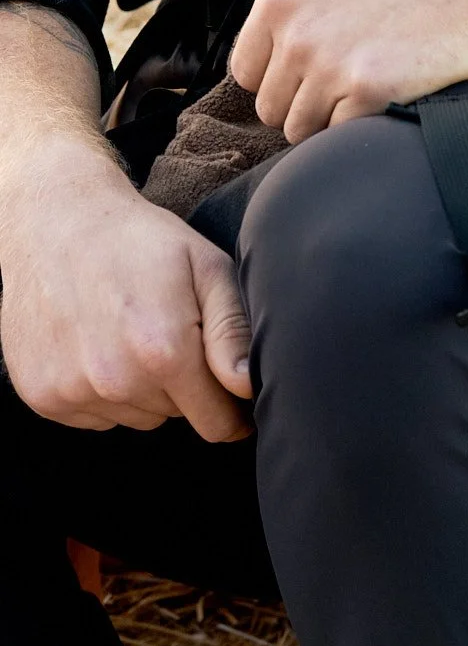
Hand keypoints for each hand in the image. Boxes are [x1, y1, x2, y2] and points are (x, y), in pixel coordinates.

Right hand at [0, 143, 252, 440]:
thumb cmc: (141, 241)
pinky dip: (104, 391)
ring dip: (144, 388)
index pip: (216, 423)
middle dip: (185, 385)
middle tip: (171, 328)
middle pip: (177, 417)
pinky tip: (99, 343)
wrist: (57, 222)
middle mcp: (114, 380)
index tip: (231, 390)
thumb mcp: (206, 267)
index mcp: (163, 351)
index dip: (232, 409)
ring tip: (131, 331)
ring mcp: (71, 391)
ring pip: (137, 417)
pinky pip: (97, 416)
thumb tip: (247, 386)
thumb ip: (233, 330)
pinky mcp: (42, 395)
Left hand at [230, 0, 467, 140]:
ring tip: (376, 90)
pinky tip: (395, 95)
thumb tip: (276, 22)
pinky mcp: (369, 91)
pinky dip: (366, 125)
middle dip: (307, 103)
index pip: (248, 70)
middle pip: (272, 107)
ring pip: (301, 130)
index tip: (316, 74)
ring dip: (334, 120)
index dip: (282, 78)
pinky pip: (342, 136)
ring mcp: (329, 62)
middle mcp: (296, 29)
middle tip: (354, 84)